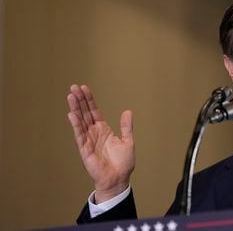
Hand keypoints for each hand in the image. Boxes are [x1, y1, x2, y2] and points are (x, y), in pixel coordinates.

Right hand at [67, 84, 134, 203]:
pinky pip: (79, 135)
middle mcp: (94, 133)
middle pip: (85, 113)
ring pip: (80, 121)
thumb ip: (126, 127)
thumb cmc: (122, 164)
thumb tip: (128, 111)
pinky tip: (72, 114)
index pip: (94, 111)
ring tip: (71, 96)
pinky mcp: (85, 149)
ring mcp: (88, 140)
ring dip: (75, 109)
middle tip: (73, 87)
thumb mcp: (128, 142)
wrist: (118, 179)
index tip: (84, 88)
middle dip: (80, 100)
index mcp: (103, 130)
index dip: (89, 100)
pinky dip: (76, 125)